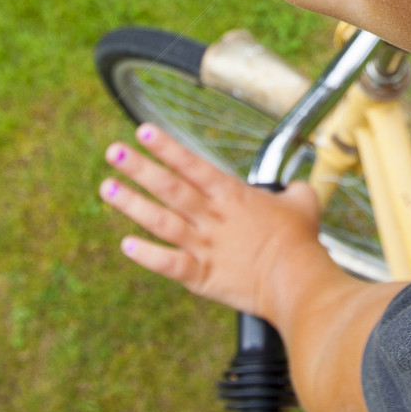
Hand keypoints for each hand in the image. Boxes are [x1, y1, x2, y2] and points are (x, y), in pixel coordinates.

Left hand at [99, 123, 321, 317]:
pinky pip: (168, 264)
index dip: (167, 146)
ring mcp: (204, 246)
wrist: (295, 280)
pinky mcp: (202, 276)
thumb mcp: (303, 203)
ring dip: (132, 204)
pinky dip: (146, 255)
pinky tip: (126, 244)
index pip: (193, 164)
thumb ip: (294, 191)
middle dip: (139, 167)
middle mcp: (212, 216)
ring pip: (161, 221)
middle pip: (170, 187)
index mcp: (232, 196)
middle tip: (113, 151)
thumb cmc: (299, 242)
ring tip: (108, 187)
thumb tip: (296, 189)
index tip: (143, 131)